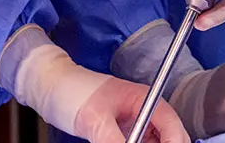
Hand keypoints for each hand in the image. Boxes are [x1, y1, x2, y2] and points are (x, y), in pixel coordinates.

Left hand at [6, 31, 188, 142]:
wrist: (50, 87)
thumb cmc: (71, 91)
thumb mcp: (95, 121)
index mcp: (143, 97)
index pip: (170, 122)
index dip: (174, 141)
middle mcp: (143, 110)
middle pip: (168, 135)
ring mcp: (134, 122)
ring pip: (155, 141)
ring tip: (126, 142)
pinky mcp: (123, 132)